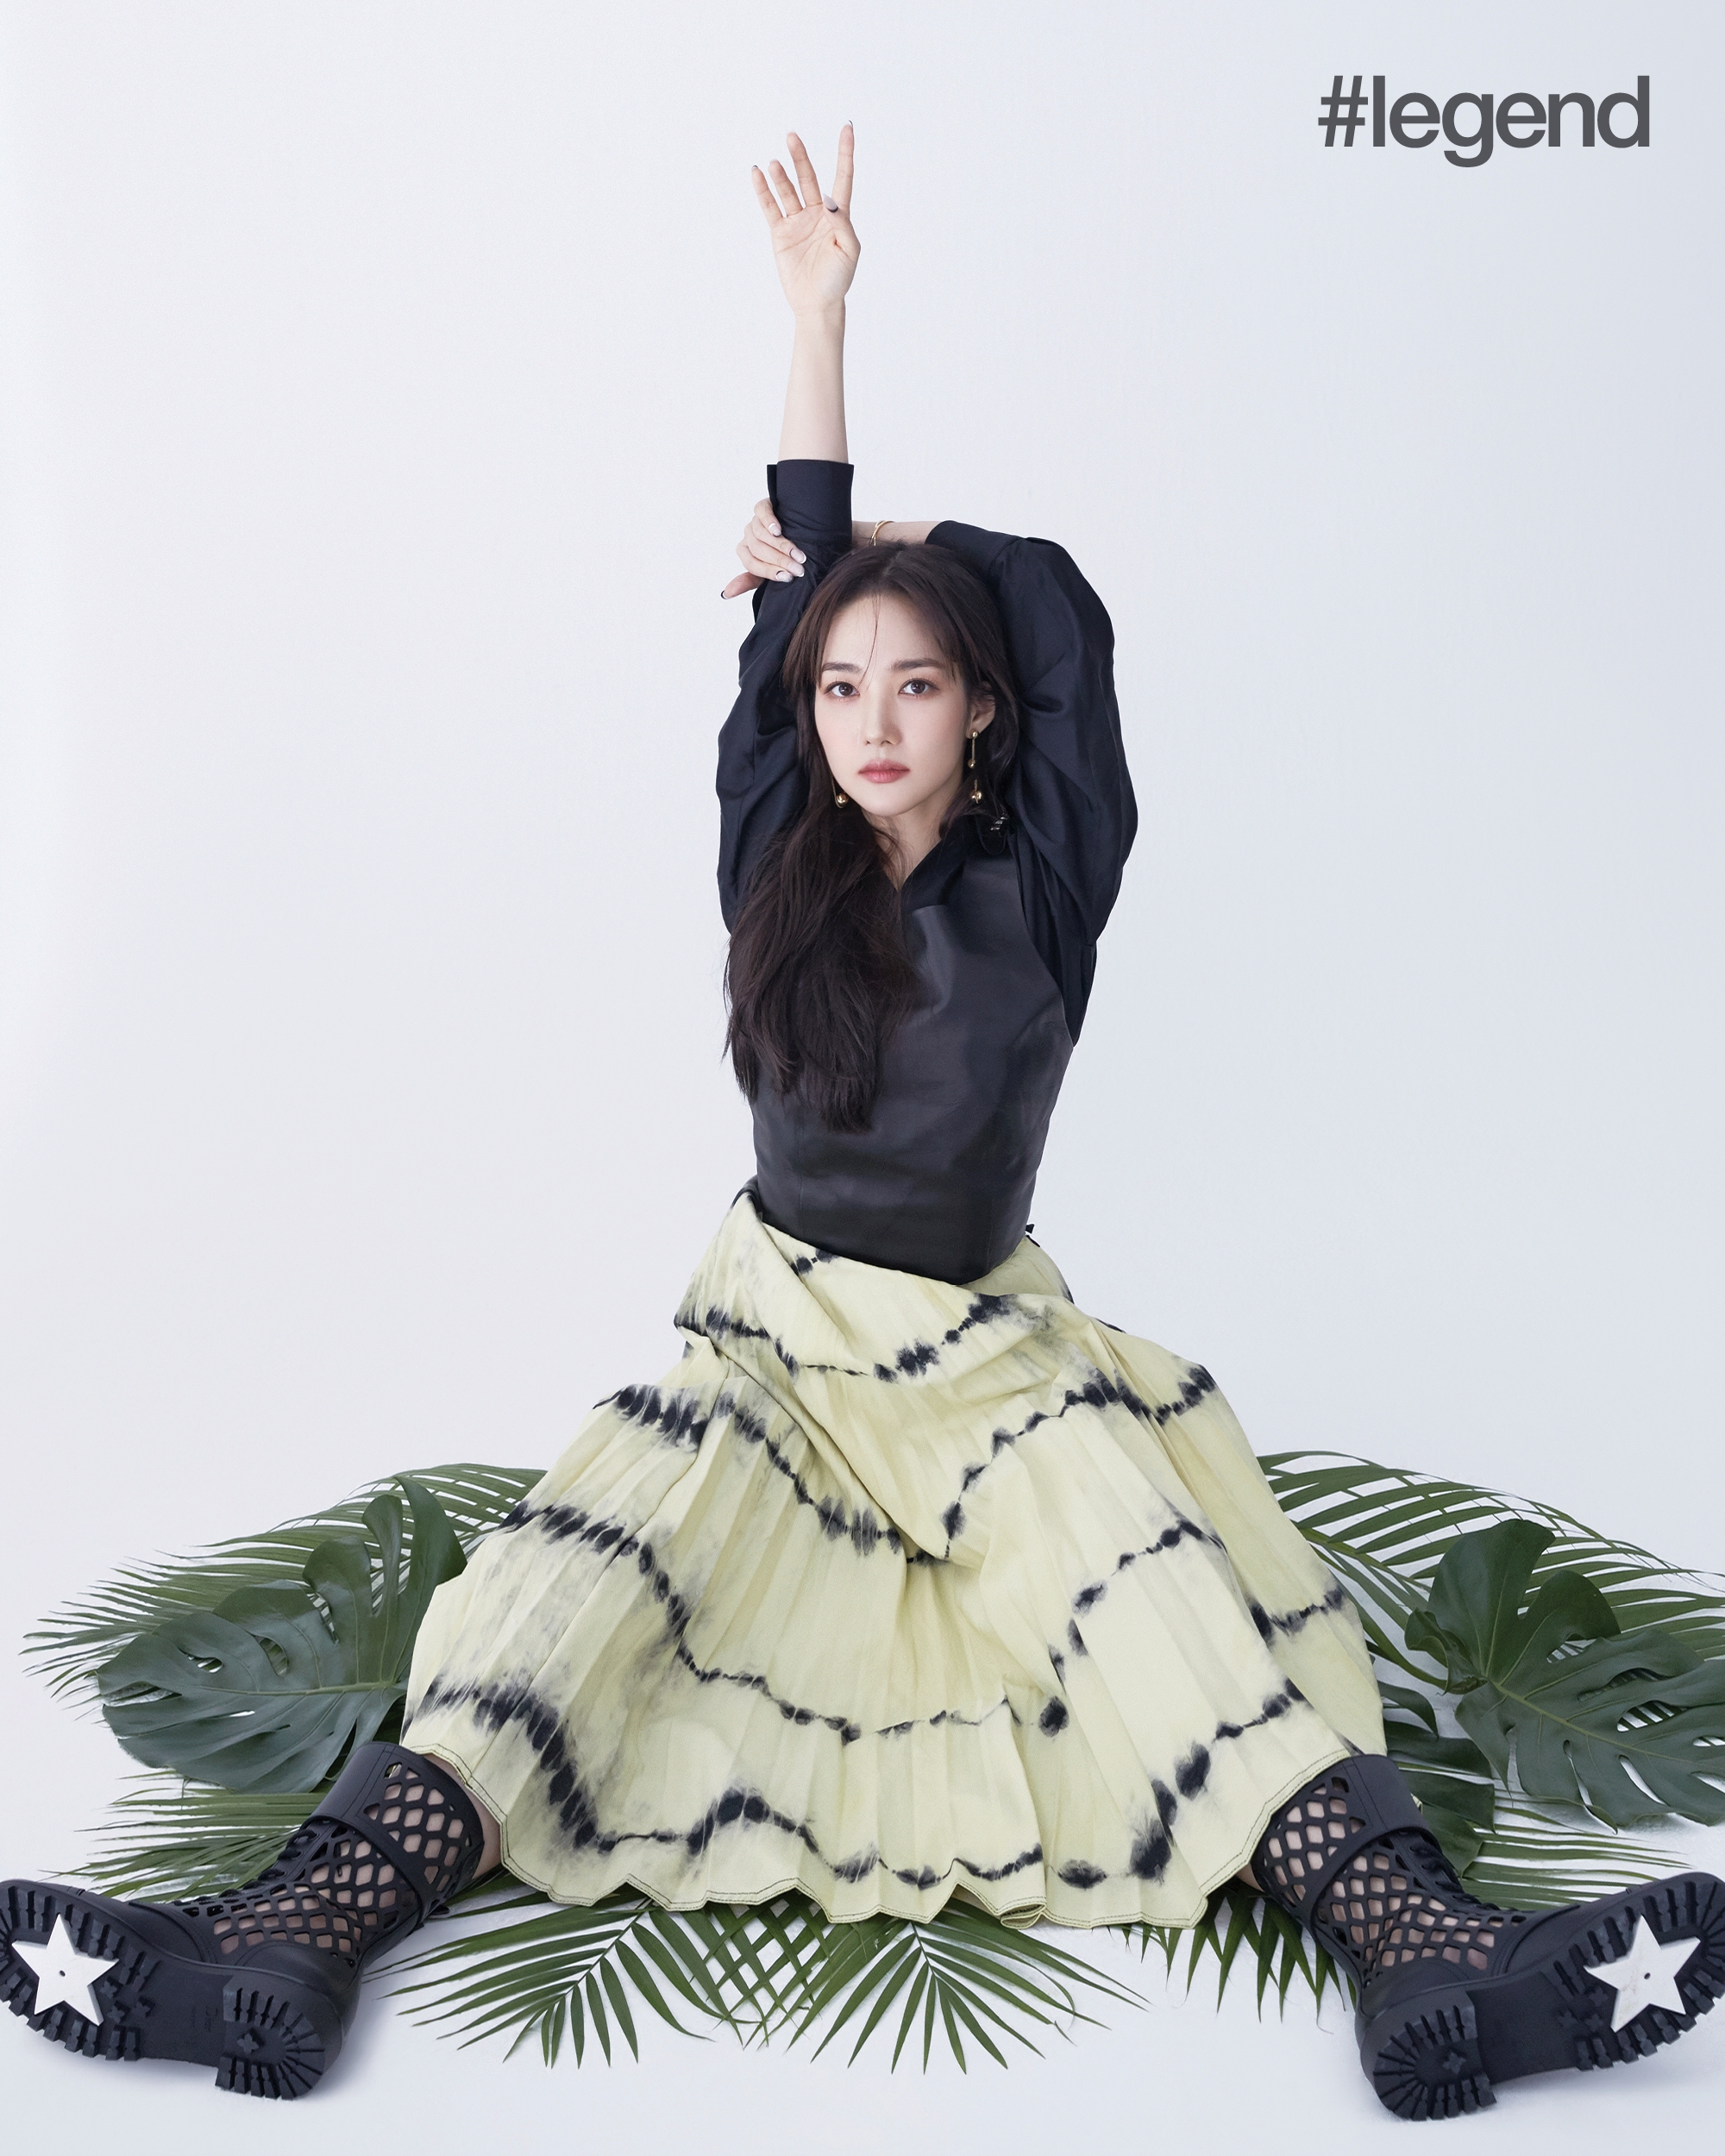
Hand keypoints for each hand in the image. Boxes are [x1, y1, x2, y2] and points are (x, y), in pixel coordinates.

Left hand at [721, 498, 805, 599]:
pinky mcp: (763, 506)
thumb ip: (749, 581)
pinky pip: (761, 512)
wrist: (798, 531)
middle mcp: (748, 537)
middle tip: (798, 569)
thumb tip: (725, 594)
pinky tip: (778, 530)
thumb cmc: (781, 556)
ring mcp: (754, 521)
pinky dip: (769, 521)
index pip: (752, 564)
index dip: (770, 572)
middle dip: (780, 561)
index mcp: (745, 553)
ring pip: (761, 534)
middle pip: (759, 550)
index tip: (789, 577)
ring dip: (781, 545)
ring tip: (797, 554)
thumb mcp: (766, 572)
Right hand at [751, 126, 857, 318]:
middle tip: (792, 137)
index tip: (847, 127)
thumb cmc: (838, 279)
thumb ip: (843, 223)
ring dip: (781, 175)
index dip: (845, 152)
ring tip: (776, 163)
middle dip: (801, 157)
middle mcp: (816, 213)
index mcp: (838, 215)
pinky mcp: (780, 233)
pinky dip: (763, 191)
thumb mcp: (850, 251)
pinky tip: (757, 174)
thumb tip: (828, 199)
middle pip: (808, 177)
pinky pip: (770, 207)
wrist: (816, 303)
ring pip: (788, 190)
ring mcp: (797, 221)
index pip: (842, 177)